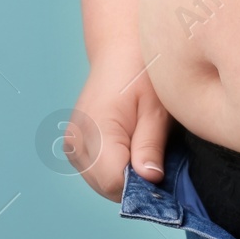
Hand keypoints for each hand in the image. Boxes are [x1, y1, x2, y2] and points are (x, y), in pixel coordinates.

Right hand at [65, 47, 169, 202]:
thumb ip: (150, 144)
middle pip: (108, 187)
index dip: (144, 185)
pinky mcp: (76, 147)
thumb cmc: (143, 72)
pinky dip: (119, 170)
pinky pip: (99, 174)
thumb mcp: (156, 108)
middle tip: (162, 161)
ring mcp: (73, 145)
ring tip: (148, 151)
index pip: (115, 181)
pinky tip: (134, 150)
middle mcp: (77, 141)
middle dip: (138, 184)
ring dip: (128, 178)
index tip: (166, 174)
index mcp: (95, 129)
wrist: (121, 50)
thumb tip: (149, 179)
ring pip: (104, 185)